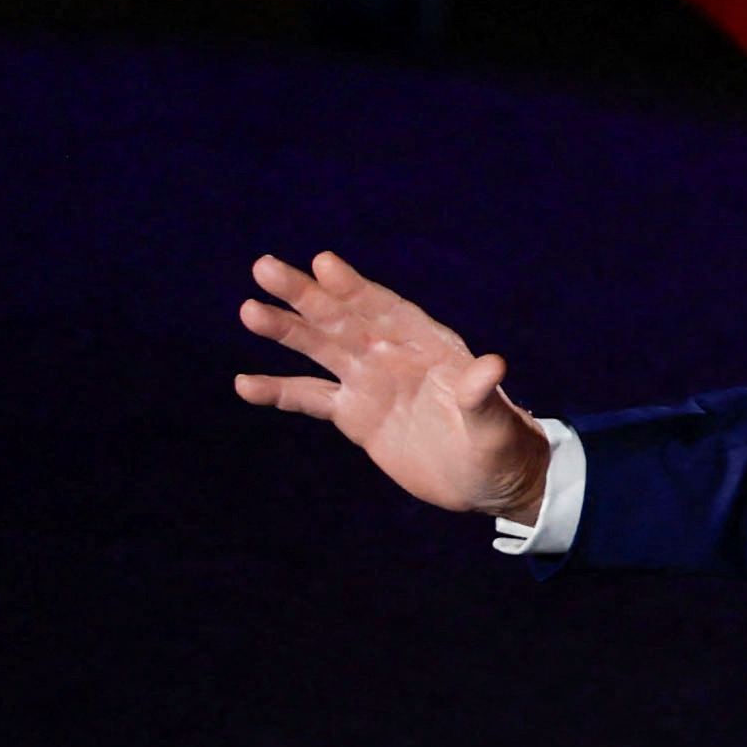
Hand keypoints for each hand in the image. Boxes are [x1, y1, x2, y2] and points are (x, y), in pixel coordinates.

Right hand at [235, 250, 551, 521]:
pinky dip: (278, 391)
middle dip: (306, 295)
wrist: (488, 481)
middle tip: (264, 268)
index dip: (355, 288)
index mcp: (427, 345)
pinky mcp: (355, 415)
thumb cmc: (501, 446)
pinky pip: (310, 398)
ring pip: (320, 348)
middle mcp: (392, 354)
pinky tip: (244, 383)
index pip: (386, 309)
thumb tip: (492, 365)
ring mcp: (370, 382)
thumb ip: (483, 395)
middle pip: (342, 318)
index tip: (323, 264)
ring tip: (249, 310)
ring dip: (285, 330)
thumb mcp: (495, 425)